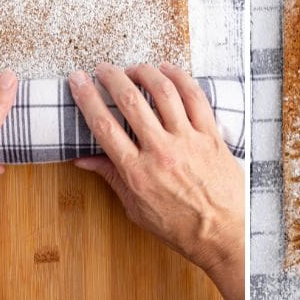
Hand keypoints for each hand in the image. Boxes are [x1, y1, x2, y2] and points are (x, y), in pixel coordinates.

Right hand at [69, 63, 243, 299]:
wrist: (222, 231)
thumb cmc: (178, 224)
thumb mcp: (136, 208)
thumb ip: (112, 178)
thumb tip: (83, 159)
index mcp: (137, 172)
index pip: (104, 126)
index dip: (87, 99)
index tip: (77, 80)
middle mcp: (160, 151)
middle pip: (131, 102)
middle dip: (112, 78)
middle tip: (103, 68)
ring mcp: (188, 140)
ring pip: (164, 93)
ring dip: (146, 73)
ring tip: (134, 67)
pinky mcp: (211, 134)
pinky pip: (195, 98)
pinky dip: (180, 78)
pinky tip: (169, 70)